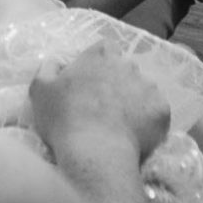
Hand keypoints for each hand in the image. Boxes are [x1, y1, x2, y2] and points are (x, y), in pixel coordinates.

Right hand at [29, 43, 170, 163]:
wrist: (96, 153)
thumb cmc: (65, 119)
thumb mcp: (40, 89)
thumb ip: (48, 68)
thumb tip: (56, 62)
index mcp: (101, 54)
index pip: (104, 49)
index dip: (98, 65)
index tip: (90, 83)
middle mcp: (128, 64)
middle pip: (125, 69)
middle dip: (117, 83)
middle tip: (104, 108)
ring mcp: (149, 87)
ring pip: (143, 90)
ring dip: (134, 102)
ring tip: (120, 125)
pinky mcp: (162, 110)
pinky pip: (156, 112)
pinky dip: (148, 121)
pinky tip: (134, 135)